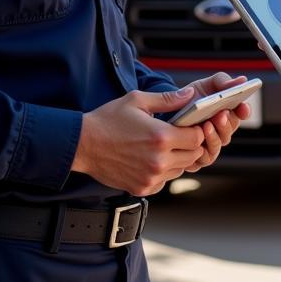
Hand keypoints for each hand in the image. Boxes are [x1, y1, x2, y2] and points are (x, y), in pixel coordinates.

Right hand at [72, 87, 206, 195]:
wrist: (82, 144)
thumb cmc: (108, 120)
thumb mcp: (137, 101)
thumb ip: (167, 99)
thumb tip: (190, 93)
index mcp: (161, 137)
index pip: (198, 138)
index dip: (195, 130)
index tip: (187, 126)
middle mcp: (159, 161)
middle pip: (193, 156)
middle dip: (189, 145)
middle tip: (175, 136)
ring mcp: (151, 177)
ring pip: (180, 170)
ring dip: (177, 159)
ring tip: (160, 147)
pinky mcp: (142, 188)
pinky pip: (164, 182)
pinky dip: (162, 172)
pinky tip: (149, 160)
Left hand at [183, 72, 252, 172]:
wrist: (167, 112)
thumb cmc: (191, 97)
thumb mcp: (205, 85)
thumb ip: (222, 81)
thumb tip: (242, 80)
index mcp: (228, 112)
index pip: (241, 113)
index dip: (244, 111)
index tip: (243, 106)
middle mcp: (222, 131)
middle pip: (230, 130)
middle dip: (227, 123)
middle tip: (222, 114)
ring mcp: (210, 145)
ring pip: (218, 145)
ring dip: (214, 136)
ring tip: (207, 124)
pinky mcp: (197, 158)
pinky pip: (202, 158)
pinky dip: (200, 151)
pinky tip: (195, 141)